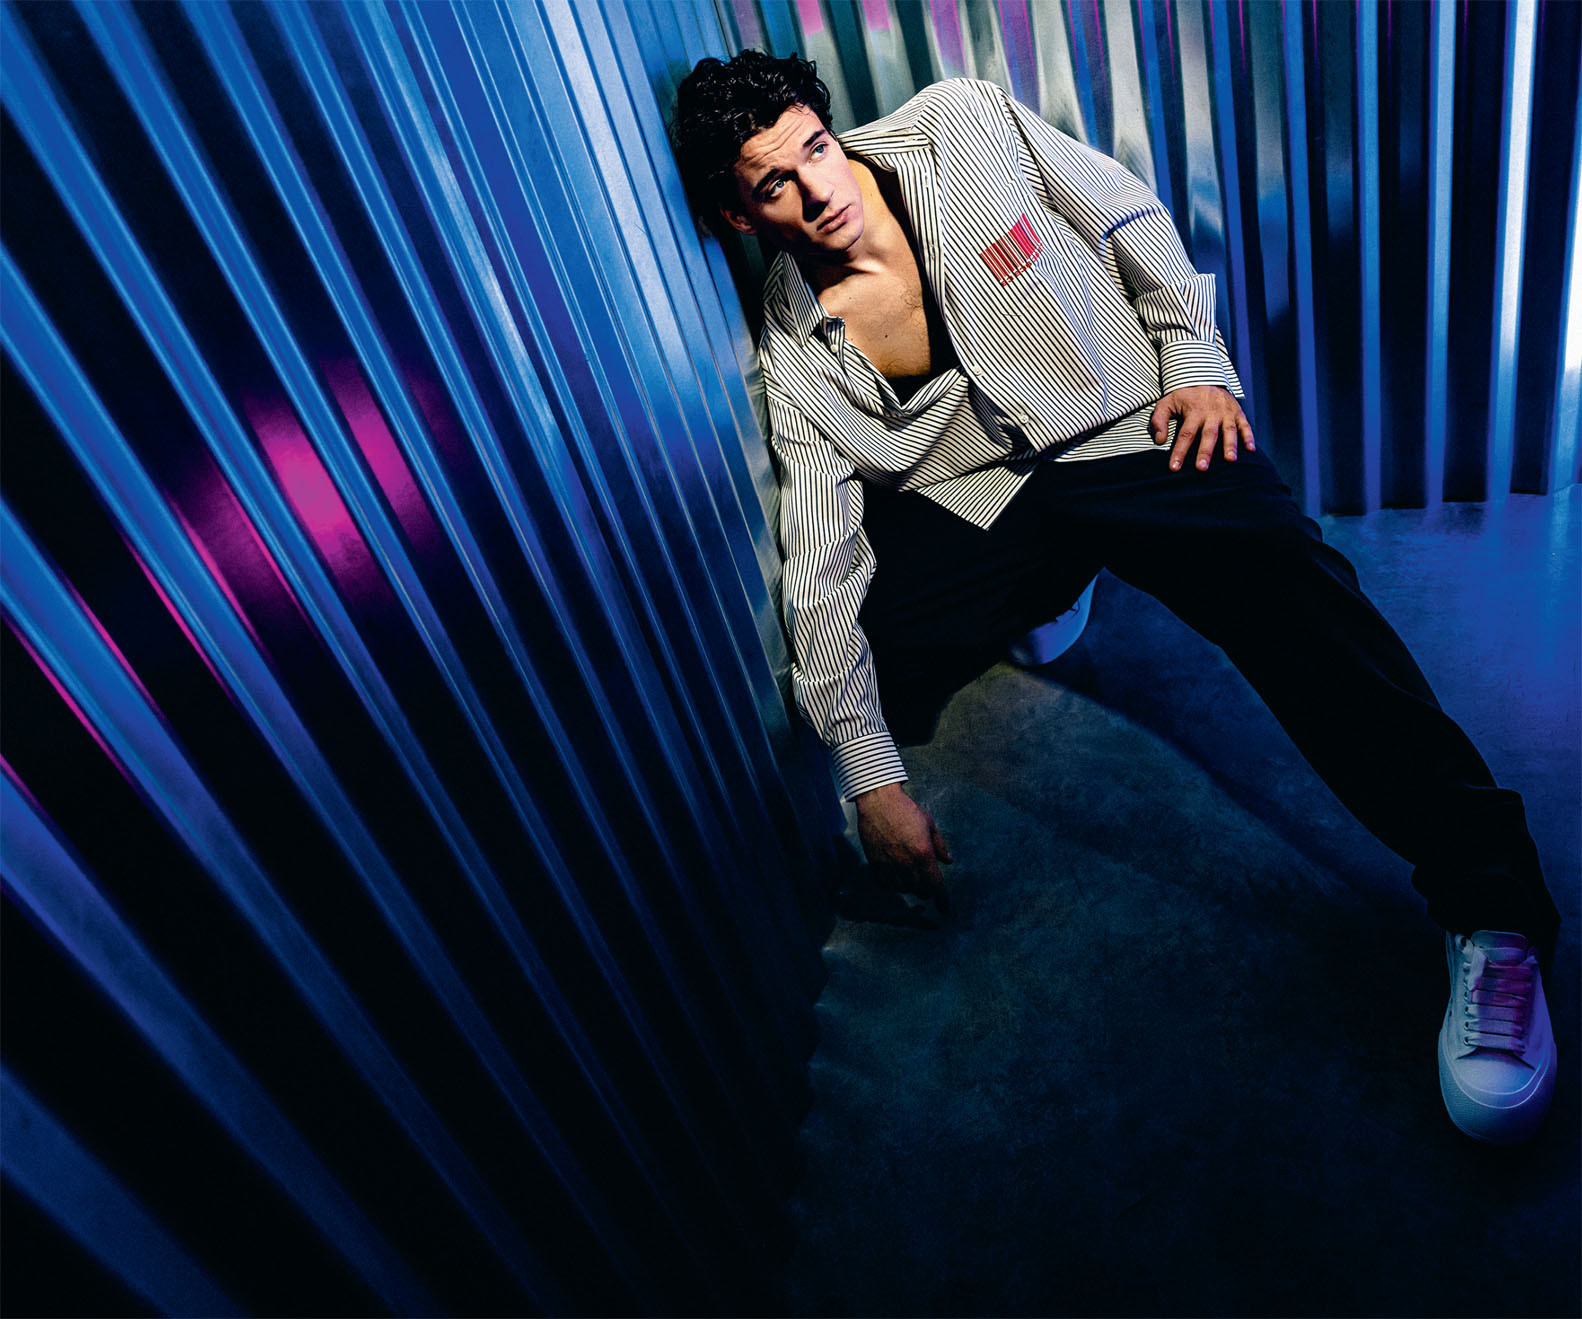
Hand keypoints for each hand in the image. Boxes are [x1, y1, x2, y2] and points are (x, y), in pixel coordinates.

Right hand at [855, 783, 953, 913]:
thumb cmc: (906, 810)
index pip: (936, 886)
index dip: (943, 900)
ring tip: (911, 875)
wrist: (879, 801)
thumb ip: (939, 846)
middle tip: (927, 880)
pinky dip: (892, 883)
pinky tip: (895, 875)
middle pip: (921, 890)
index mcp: (923, 854)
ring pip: (904, 889)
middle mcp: (907, 864)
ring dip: (910, 886)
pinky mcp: (875, 864)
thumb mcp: (929, 824)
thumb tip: (948, 861)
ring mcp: (890, 865)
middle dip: (927, 889)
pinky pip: (886, 884)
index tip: (944, 909)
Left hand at [1148, 385, 1254, 471]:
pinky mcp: (1237, 412)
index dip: (1180, 451)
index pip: (1186, 434)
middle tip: (1202, 468)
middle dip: (1205, 452)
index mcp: (1194, 411)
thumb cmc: (1183, 396)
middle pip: (1208, 434)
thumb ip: (1159, 421)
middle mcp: (1211, 412)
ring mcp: (1226, 412)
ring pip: (1229, 430)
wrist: (1204, 377)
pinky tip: (1251, 449)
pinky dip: (1249, 436)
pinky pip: (1245, 425)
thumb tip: (1159, 440)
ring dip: (1230, 445)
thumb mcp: (1166, 403)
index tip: (1174, 468)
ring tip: (1230, 460)